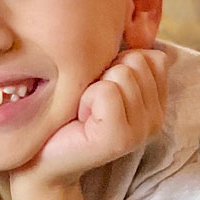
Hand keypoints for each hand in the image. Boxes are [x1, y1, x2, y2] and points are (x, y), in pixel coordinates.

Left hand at [14, 48, 168, 189]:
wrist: (42, 158)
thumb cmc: (68, 114)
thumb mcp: (102, 81)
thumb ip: (127, 62)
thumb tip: (144, 42)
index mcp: (156, 104)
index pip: (154, 57)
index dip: (118, 63)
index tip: (101, 89)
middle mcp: (156, 119)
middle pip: (137, 61)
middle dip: (105, 73)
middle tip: (90, 102)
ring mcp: (141, 132)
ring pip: (122, 74)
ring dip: (93, 87)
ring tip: (84, 111)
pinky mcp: (120, 140)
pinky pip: (107, 92)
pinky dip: (86, 99)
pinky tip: (80, 120)